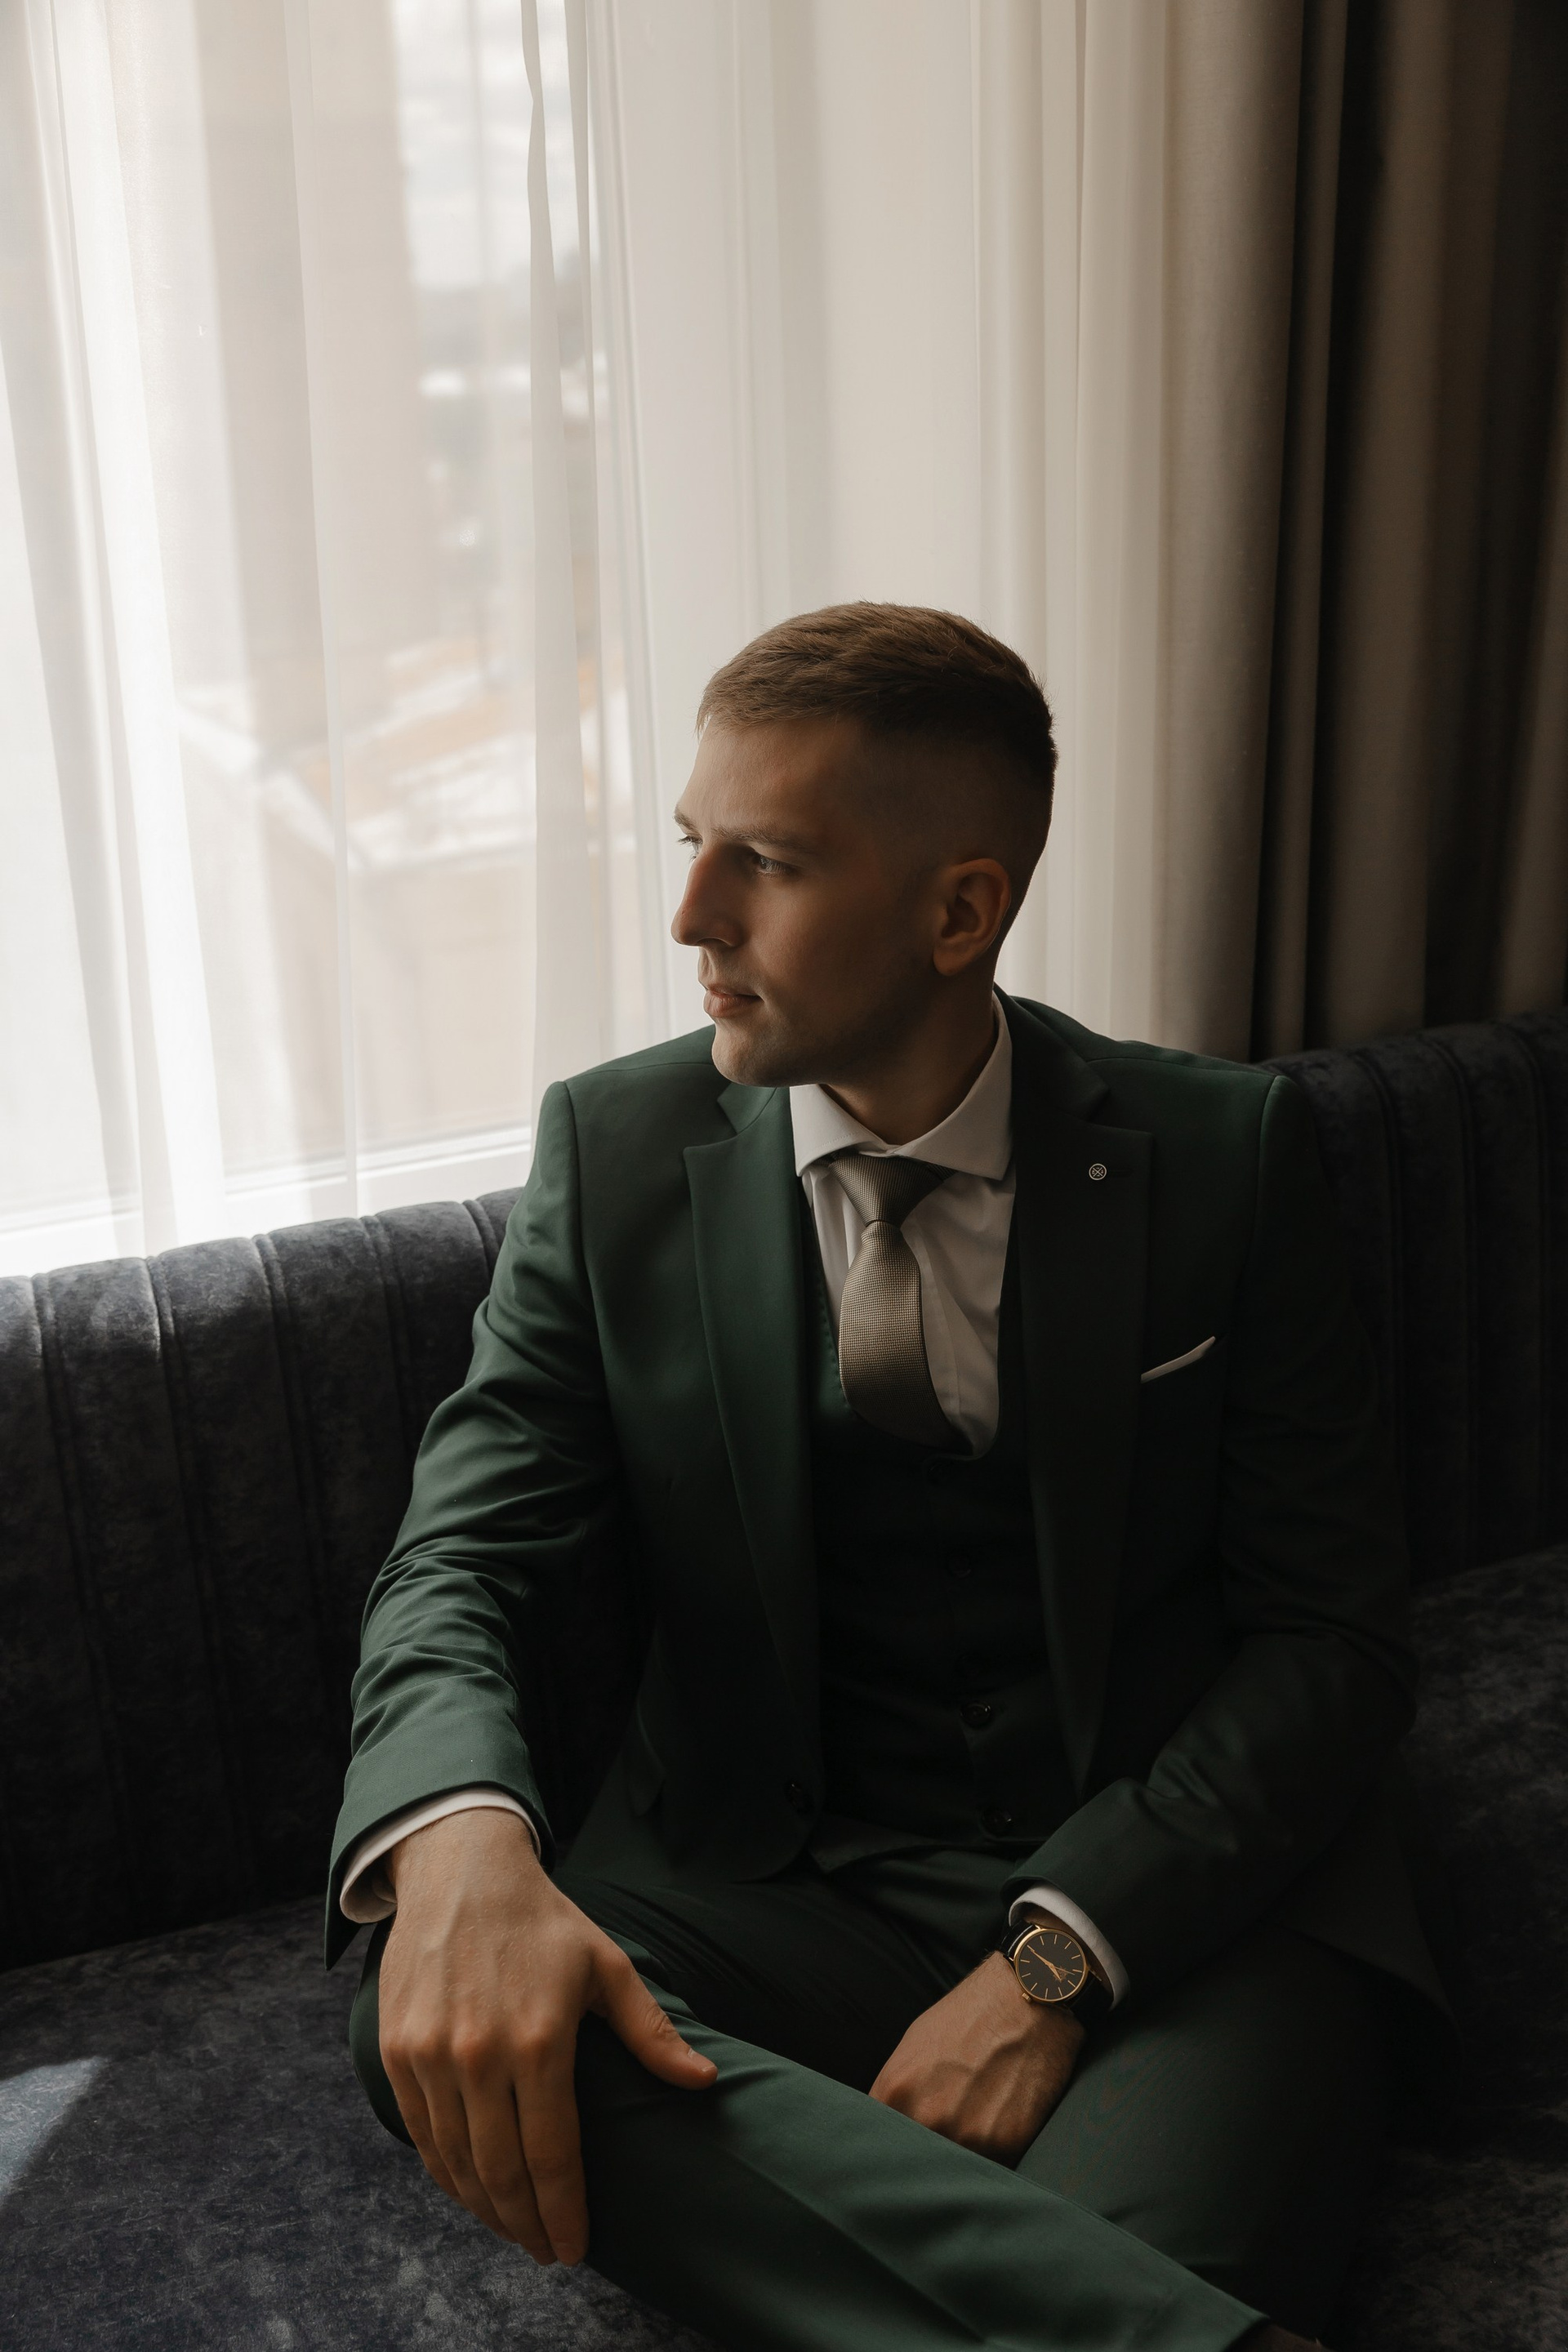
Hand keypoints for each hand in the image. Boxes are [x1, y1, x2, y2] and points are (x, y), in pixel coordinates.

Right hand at [377, 1808, 715, 2263]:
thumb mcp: (607, 1965)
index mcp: (539, 2039)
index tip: (576, 2248)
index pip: (551, 2156)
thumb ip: (651, 2032)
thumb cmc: (543, 1921)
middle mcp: (479, 2054)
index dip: (564, 2212)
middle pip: (501, 2173)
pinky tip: (469, 2190)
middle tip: (546, 2251)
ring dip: (484, 2209)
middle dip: (526, 2224)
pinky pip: (420, 2134)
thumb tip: (704, 2083)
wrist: (460, 1870)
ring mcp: (430, 2055)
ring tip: (513, 2229)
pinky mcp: (398, 2051)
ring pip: (456, 2162)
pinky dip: (445, 2174)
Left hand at [869, 1949, 1084, 2161]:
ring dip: (959, 2163)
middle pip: (916, 2163)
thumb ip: (896, 2095)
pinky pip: (991, 2168)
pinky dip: (992, 2158)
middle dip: (923, 2160)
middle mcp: (928, 2118)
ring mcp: (969, 2134)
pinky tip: (999, 2127)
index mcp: (897, 2091)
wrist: (1027, 1999)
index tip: (899, 2157)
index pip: (878, 2145)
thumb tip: (885, 2134)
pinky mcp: (1008, 2143)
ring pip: (954, 2170)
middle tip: (938, 2145)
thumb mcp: (913, 2047)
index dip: (889, 2153)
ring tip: (972, 2132)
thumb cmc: (969, 2017)